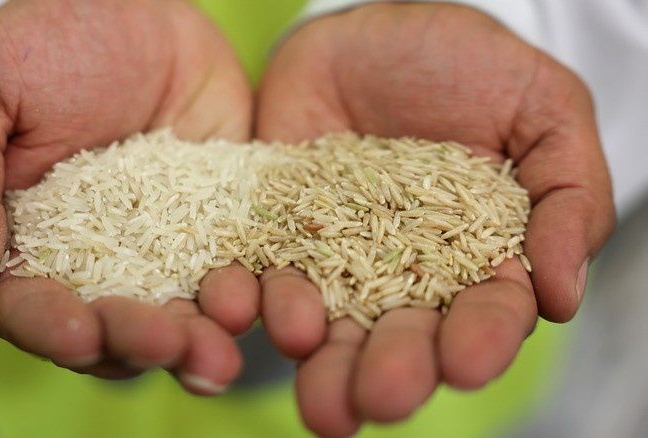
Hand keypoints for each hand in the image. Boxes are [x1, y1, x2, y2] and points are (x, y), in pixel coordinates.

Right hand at [0, 0, 256, 390]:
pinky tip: (259, 304)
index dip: (51, 328)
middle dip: (135, 342)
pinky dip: (247, 295)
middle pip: (110, 328)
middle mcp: (94, 263)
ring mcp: (161, 251)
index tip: (79, 332)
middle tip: (167, 343)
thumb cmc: (43, 41)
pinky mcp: (217, 229)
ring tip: (220, 352)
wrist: (136, 4)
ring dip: (196, 342)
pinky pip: (233, 271)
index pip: (28, 309)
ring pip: (176, 316)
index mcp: (22, 245)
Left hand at [256, 3, 614, 435]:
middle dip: (394, 371)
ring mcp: (335, 257)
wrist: (370, 29)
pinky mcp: (277, 231)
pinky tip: (242, 313)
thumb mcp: (542, 110)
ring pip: (330, 325)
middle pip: (401, 336)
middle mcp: (404, 274)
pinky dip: (251, 296)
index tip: (467, 362)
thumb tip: (560, 294)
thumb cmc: (467, 65)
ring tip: (319, 400)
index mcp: (476, 259)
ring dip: (323, 365)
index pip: (486, 312)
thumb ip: (568, 196)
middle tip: (379, 399)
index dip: (480, 340)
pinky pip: (260, 270)